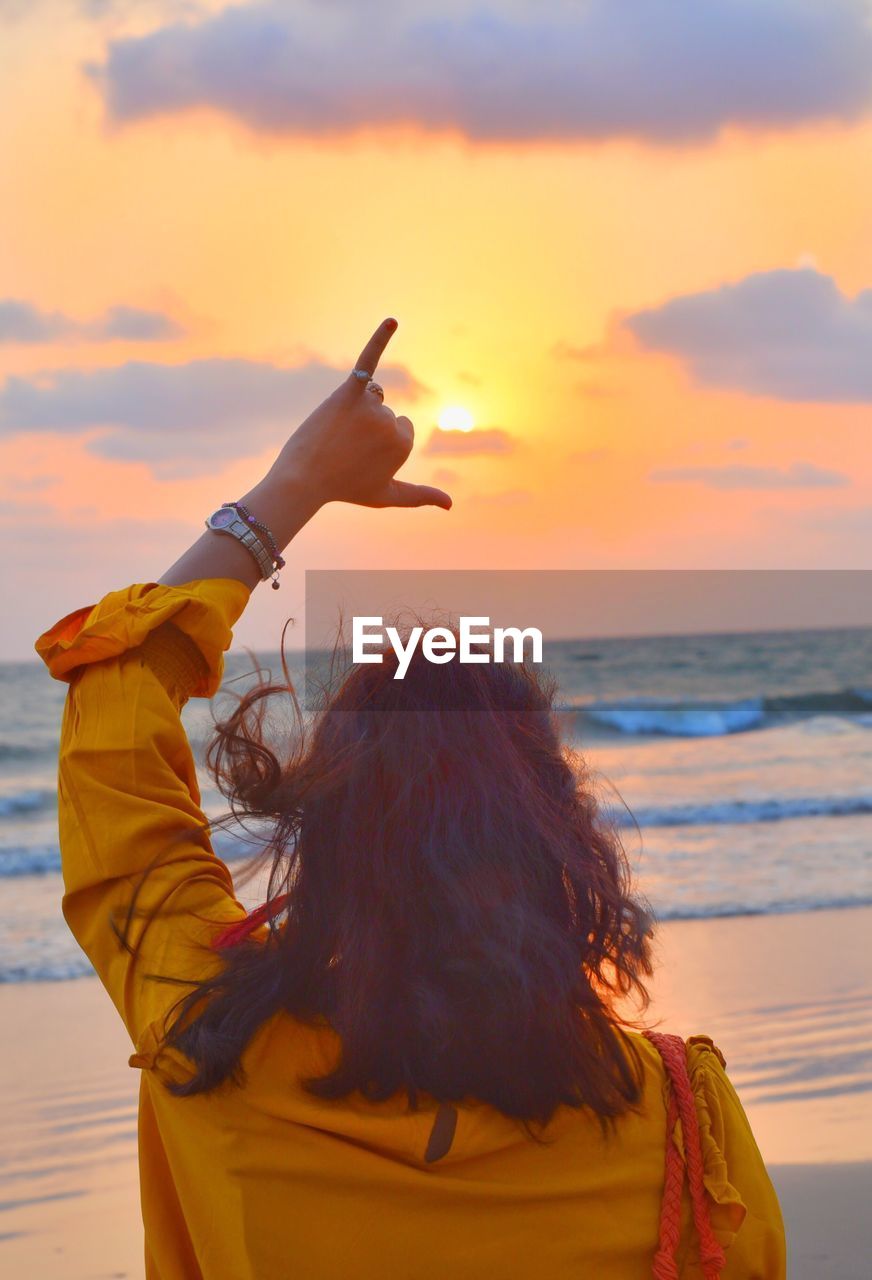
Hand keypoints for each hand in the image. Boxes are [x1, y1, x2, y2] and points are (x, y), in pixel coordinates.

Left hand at [269, 318, 451, 510]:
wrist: (303, 481)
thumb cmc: (345, 490)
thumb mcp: (386, 496)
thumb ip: (420, 497)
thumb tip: (451, 505)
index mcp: (404, 444)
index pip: (399, 426)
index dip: (377, 441)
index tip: (360, 458)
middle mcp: (391, 422)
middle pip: (384, 410)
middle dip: (365, 424)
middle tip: (343, 446)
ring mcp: (370, 406)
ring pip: (372, 394)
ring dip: (354, 408)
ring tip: (334, 432)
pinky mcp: (349, 391)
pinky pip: (368, 360)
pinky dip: (380, 339)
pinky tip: (393, 321)